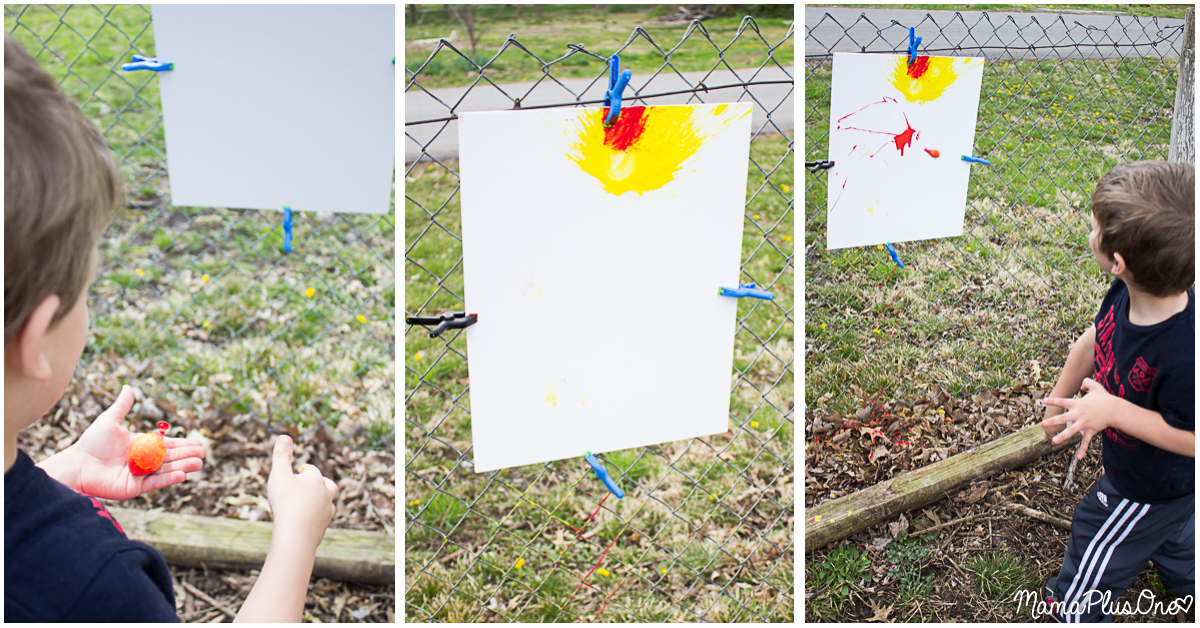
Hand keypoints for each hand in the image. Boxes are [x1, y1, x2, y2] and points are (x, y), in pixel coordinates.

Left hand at [37, 386, 206, 498]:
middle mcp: (144, 462)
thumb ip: (122, 406)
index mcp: (142, 447)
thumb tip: (128, 386)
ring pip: (166, 470)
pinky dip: (168, 478)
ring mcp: (141, 475)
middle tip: (203, 452)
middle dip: (187, 455)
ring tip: (198, 463)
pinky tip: (181, 474)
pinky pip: (155, 483)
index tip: (198, 443)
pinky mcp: (135, 488)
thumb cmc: (91, 442)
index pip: (168, 445)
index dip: (183, 444)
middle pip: (171, 458)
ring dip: (183, 466)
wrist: (77, 464)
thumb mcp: (109, 421)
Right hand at [266, 435, 338, 553]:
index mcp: (316, 479)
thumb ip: (281, 456)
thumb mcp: (279, 475)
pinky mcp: (324, 527)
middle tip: (304, 486)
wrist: (296, 535)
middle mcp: (326, 493)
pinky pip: (322, 519)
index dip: (301, 471)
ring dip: (318, 501)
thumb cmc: (286, 502)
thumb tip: (284, 435)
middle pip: (327, 484)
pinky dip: (316, 517)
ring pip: (327, 502)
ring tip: (306, 504)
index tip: (294, 474)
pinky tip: (307, 521)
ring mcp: (327, 511)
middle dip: (317, 483)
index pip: (310, 470)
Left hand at [1042, 378, 1116, 459]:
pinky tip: (1078, 457)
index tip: (1044, 401)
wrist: (1116, 410)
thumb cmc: (1105, 398)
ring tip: (1053, 441)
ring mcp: (1085, 423)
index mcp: (1078, 404)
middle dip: (1053, 421)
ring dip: (1062, 436)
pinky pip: (1086, 441)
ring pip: (1072, 431)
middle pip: (1064, 418)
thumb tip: (1081, 384)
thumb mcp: (1096, 386)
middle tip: (1043, 424)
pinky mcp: (1091, 430)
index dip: (1053, 401)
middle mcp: (1079, 414)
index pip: (1063, 401)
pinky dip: (1083, 449)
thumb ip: (1087, 383)